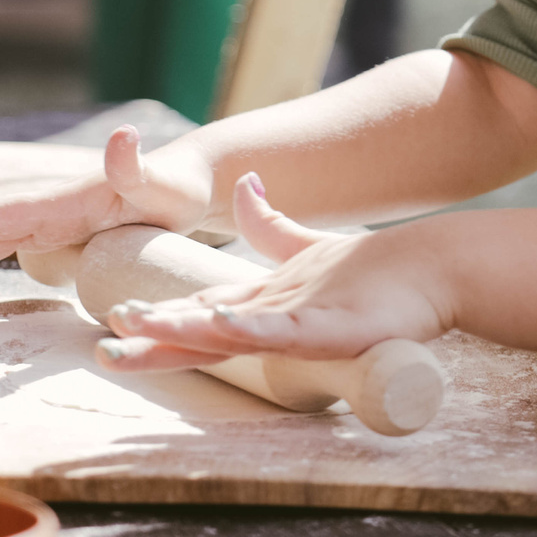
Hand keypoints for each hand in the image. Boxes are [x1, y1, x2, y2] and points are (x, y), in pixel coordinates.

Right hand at [0, 124, 215, 266]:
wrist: (187, 184)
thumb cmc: (177, 189)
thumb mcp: (162, 183)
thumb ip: (137, 167)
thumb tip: (121, 137)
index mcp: (65, 202)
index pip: (5, 216)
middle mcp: (48, 209)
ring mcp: (48, 221)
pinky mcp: (53, 233)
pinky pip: (1, 243)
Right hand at [93, 173, 451, 371]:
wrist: (431, 272)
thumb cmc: (374, 270)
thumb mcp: (308, 244)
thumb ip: (269, 224)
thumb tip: (243, 184)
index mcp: (265, 304)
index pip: (200, 309)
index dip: (159, 317)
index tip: (113, 322)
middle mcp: (275, 324)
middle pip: (203, 332)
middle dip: (155, 342)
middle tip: (105, 352)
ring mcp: (300, 330)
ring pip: (230, 334)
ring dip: (184, 333)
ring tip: (137, 331)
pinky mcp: (330, 329)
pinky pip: (282, 331)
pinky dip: (248, 328)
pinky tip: (218, 320)